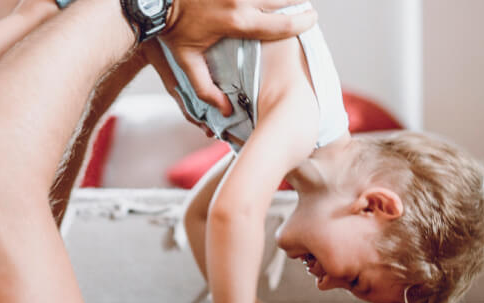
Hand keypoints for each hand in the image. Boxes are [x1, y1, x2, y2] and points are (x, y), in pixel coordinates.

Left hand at [160, 0, 315, 115]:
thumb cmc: (171, 32)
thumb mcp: (187, 63)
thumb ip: (207, 89)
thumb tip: (226, 111)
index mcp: (238, 23)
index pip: (281, 23)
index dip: (301, 22)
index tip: (312, 21)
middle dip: (297, 3)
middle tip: (305, 8)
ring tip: (290, 1)